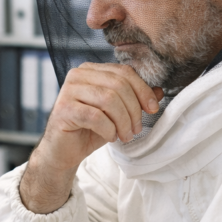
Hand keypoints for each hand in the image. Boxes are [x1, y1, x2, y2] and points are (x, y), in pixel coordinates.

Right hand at [21, 63, 162, 212]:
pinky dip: (108, 129)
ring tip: (125, 135)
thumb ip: (134, 99)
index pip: (124, 72)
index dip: (143, 90)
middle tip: (136, 129)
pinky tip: (109, 137)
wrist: (63, 151)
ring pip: (108, 99)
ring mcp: (68, 90)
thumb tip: (158, 91)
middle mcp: (77, 75)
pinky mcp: (63, 109)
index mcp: (91, 70)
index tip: (153, 108)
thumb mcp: (117, 114)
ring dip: (123, 121)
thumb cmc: (88, 130)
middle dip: (133, 109)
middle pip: (118, 85)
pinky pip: (95, 116)